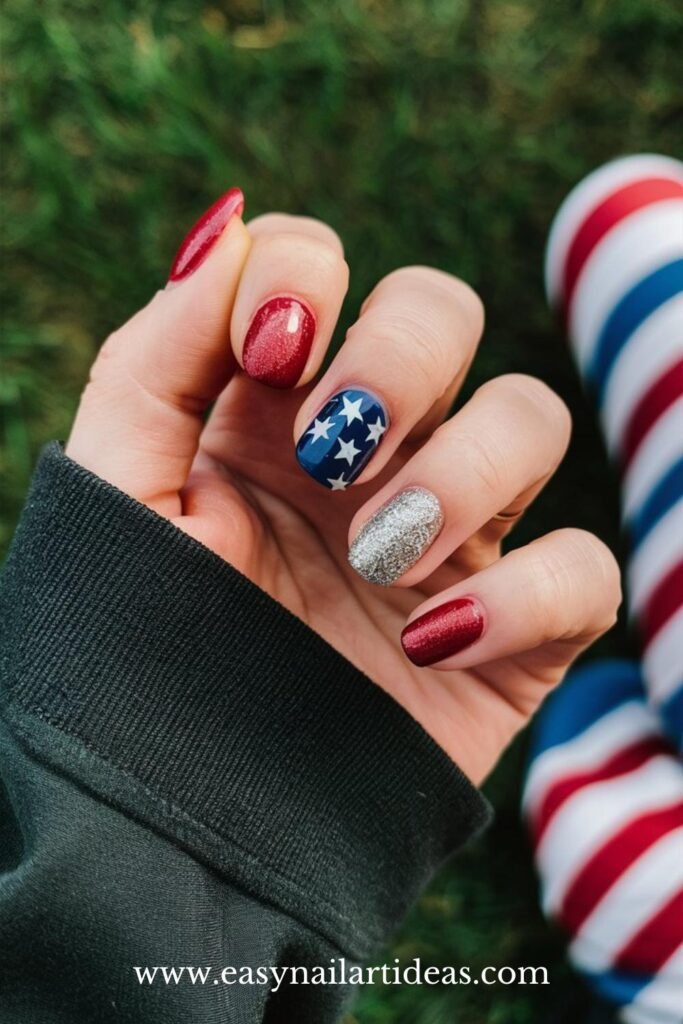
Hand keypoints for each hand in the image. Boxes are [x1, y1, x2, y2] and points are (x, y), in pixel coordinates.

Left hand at [67, 191, 621, 782]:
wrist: (189, 811)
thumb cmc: (143, 646)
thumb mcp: (120, 492)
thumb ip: (157, 356)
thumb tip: (231, 229)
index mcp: (269, 405)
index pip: (320, 261)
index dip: (305, 278)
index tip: (271, 355)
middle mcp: (369, 449)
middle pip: (445, 310)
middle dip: (401, 354)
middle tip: (334, 449)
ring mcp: (452, 531)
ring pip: (535, 417)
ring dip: (468, 470)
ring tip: (382, 553)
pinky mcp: (516, 623)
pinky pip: (585, 571)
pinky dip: (526, 598)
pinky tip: (435, 645)